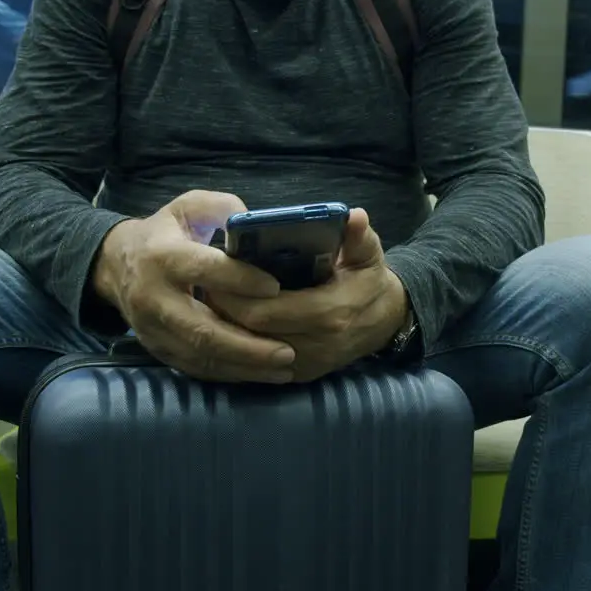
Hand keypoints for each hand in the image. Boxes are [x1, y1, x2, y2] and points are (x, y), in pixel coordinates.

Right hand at [92, 190, 296, 383]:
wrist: (115, 264)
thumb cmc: (164, 233)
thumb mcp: (189, 207)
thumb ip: (223, 209)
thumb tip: (257, 226)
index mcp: (163, 257)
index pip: (205, 270)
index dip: (240, 280)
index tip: (275, 288)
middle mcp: (155, 298)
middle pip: (203, 330)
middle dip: (249, 346)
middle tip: (288, 352)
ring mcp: (153, 329)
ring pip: (201, 357)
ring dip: (244, 367)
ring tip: (284, 369)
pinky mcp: (157, 349)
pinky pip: (195, 368)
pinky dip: (229, 374)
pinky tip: (259, 373)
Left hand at [207, 208, 408, 382]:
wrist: (384, 321)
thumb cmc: (368, 281)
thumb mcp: (369, 254)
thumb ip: (359, 237)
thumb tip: (355, 216)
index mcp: (331, 312)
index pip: (268, 310)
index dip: (237, 294)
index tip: (216, 273)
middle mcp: (317, 344)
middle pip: (252, 331)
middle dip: (225, 309)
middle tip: (206, 284)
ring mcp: (307, 363)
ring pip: (250, 350)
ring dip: (228, 327)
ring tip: (212, 299)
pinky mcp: (299, 374)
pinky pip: (258, 363)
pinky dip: (240, 343)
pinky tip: (227, 322)